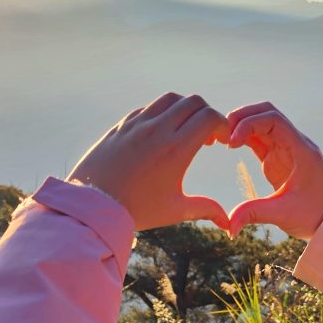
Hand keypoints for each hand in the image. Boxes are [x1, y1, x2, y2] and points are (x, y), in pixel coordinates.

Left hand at [68, 92, 230, 231]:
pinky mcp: (122, 125)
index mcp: (176, 149)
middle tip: (207, 137)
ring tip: (184, 131)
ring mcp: (138, 124)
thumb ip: (205, 209)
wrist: (93, 204)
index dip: (222, 126)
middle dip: (207, 114)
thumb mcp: (174, 210)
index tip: (222, 142)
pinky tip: (161, 134)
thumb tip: (229, 224)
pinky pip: (148, 108)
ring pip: (170, 99)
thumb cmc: (136, 210)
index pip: (209, 118)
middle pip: (193, 102)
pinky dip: (162, 114)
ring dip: (184, 109)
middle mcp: (158, 129)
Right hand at [223, 102, 322, 239]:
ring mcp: (287, 149)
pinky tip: (230, 145)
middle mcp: (295, 143)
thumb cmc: (314, 216)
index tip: (231, 143)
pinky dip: (245, 137)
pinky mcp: (279, 158)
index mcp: (301, 150)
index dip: (249, 124)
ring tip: (222, 137)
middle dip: (243, 117)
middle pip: (267, 113)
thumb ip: (254, 214)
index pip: (274, 120)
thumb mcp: (284, 214)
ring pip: (262, 123)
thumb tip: (228, 226)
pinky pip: (260, 138)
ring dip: (242, 125)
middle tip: (222, 131)